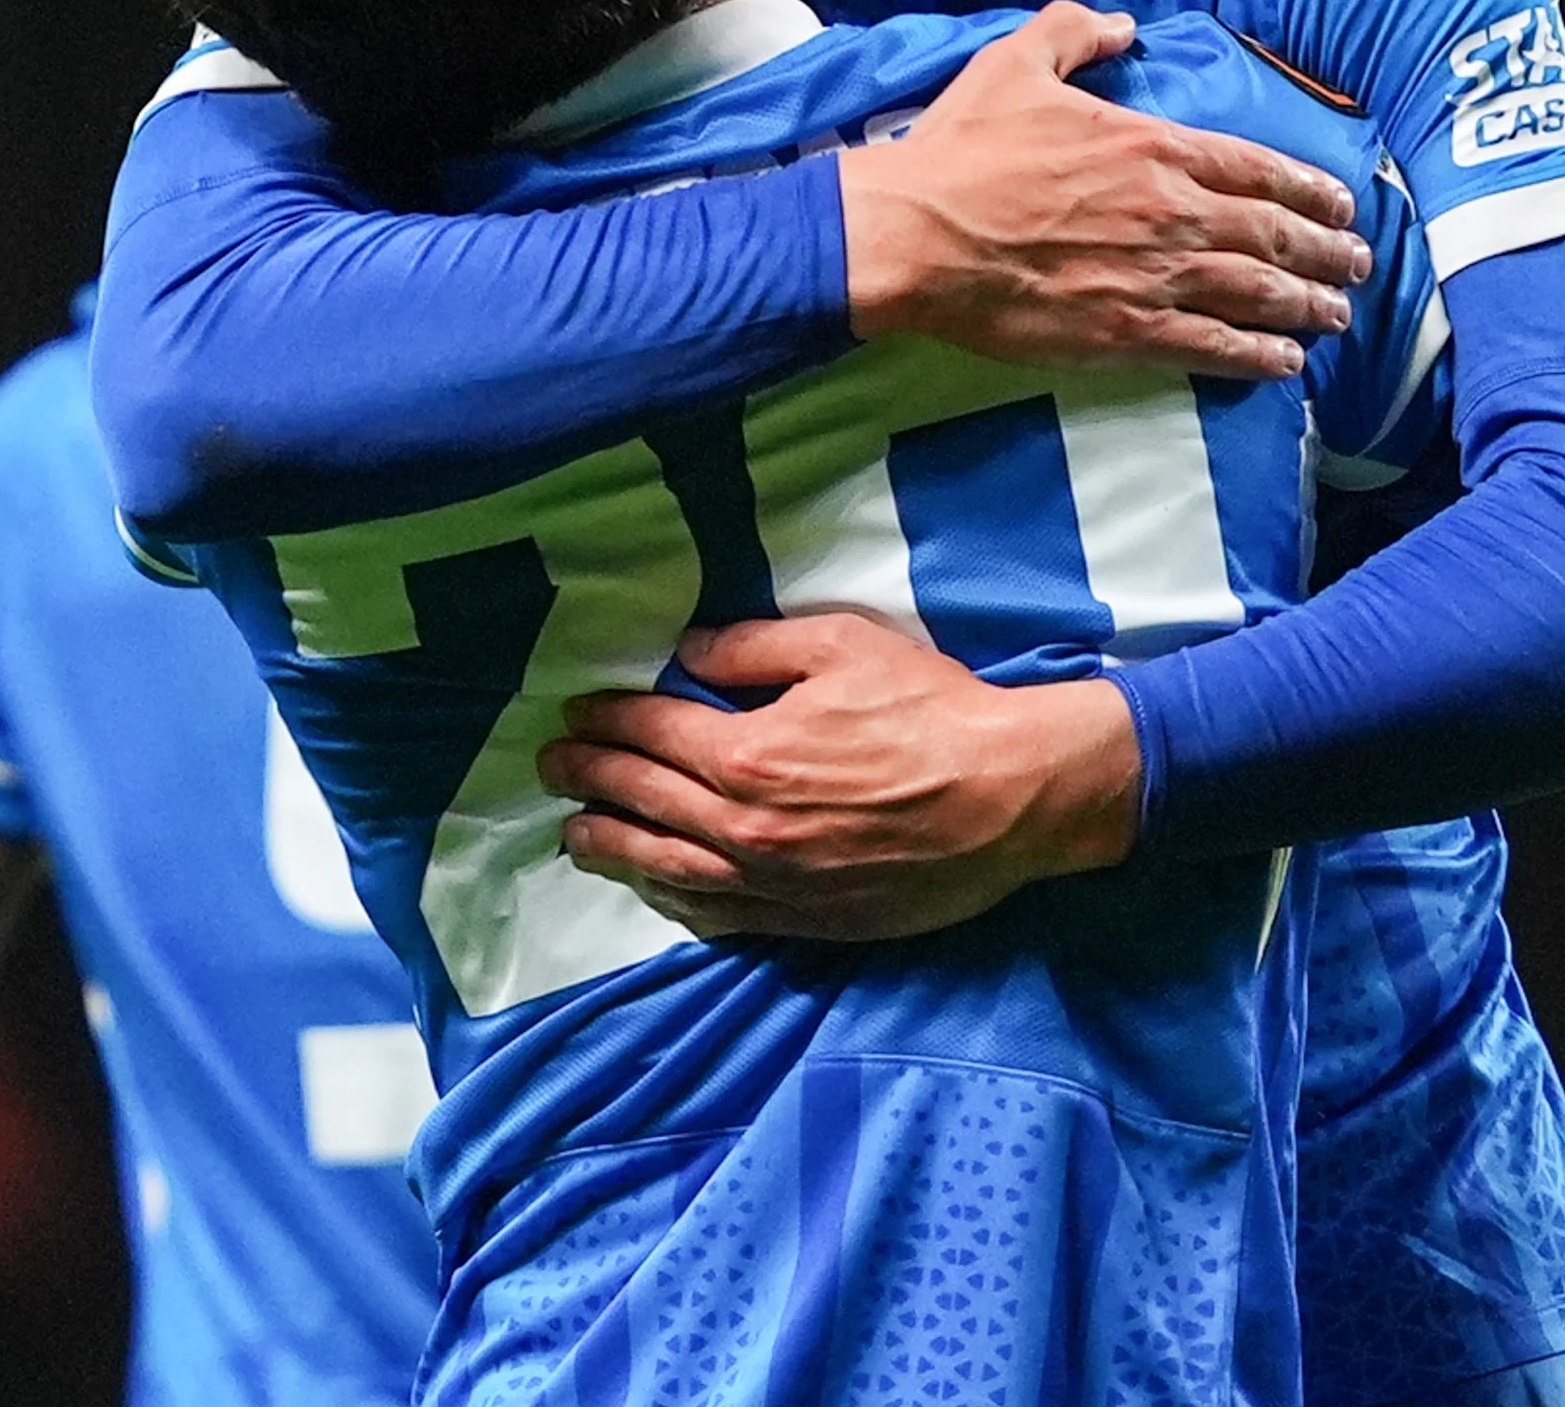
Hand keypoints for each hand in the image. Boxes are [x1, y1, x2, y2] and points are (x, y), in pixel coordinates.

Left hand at [536, 615, 1142, 942]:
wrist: (1010, 798)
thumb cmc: (933, 711)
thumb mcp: (844, 646)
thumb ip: (755, 648)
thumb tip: (693, 652)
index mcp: (747, 753)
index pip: (652, 733)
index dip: (608, 718)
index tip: (578, 712)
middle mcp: (744, 827)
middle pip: (645, 801)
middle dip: (590, 779)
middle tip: (554, 766)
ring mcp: (773, 882)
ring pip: (667, 868)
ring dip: (612, 848)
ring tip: (575, 836)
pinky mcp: (807, 919)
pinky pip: (718, 915)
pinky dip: (672, 900)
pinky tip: (653, 889)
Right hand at [835, 1, 1366, 381]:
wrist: (915, 233)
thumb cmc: (961, 149)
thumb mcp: (1015, 62)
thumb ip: (1076, 32)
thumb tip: (1123, 25)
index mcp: (1153, 146)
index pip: (1258, 167)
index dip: (1308, 187)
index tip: (1341, 203)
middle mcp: (1171, 211)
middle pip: (1274, 234)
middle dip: (1327, 251)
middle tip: (1358, 264)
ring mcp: (1155, 276)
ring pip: (1258, 294)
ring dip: (1308, 306)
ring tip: (1337, 317)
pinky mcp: (1127, 333)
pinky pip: (1213, 348)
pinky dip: (1257, 358)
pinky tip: (1284, 365)